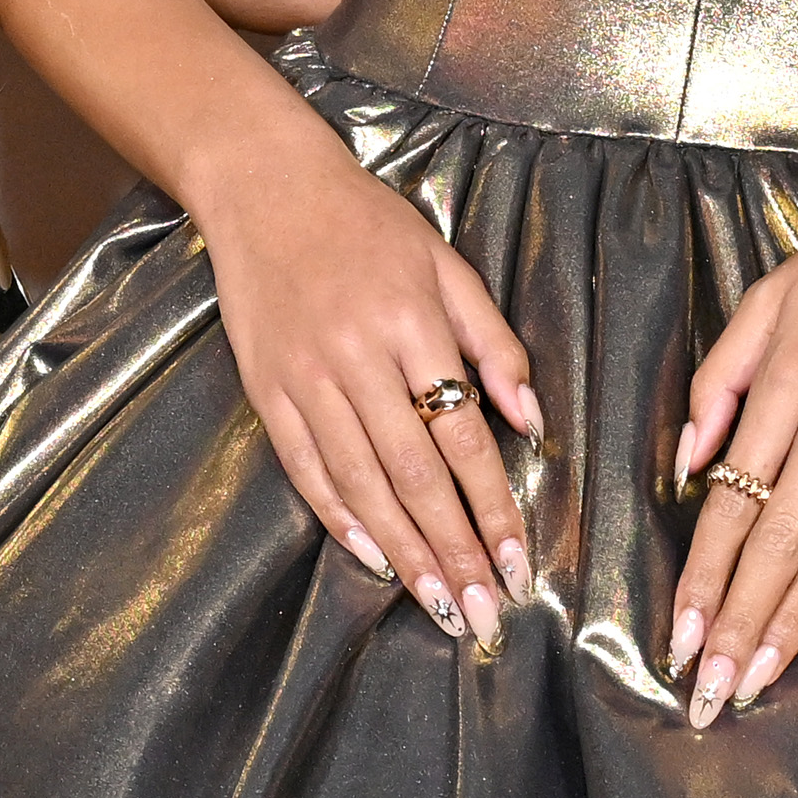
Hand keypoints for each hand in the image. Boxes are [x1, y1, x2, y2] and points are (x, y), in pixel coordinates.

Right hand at [194, 118, 542, 650]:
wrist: (265, 187)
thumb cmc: (366, 222)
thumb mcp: (445, 263)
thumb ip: (491, 340)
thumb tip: (532, 421)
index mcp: (411, 323)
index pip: (463, 435)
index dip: (494, 505)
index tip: (518, 560)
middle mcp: (356, 356)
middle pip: (415, 474)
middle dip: (455, 550)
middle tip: (485, 610)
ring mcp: (306, 377)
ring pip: (362, 483)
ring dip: (405, 552)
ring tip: (439, 604)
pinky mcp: (267, 389)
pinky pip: (306, 467)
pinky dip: (340, 518)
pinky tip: (373, 558)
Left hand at [662, 161, 797, 727]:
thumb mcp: (772, 295)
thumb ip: (721, 377)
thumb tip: (685, 461)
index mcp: (784, 382)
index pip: (730, 501)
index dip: (703, 576)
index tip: (680, 636)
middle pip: (778, 542)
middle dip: (741, 624)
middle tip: (714, 690)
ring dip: (796, 622)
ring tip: (764, 677)